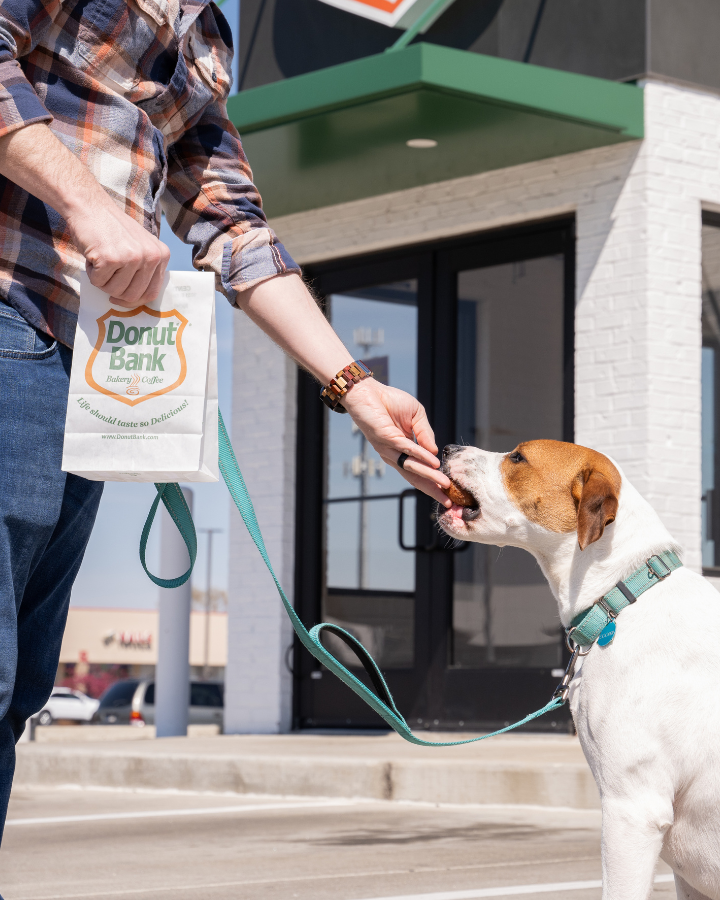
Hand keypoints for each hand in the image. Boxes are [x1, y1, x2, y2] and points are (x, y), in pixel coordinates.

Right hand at [66, 202, 169, 307]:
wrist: (90, 206)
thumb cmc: (112, 229)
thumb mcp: (140, 246)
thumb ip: (145, 269)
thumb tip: (138, 300)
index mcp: (162, 255)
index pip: (152, 293)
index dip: (134, 300)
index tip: (121, 298)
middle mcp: (151, 257)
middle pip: (133, 296)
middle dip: (115, 292)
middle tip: (106, 276)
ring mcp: (132, 257)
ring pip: (115, 291)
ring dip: (102, 281)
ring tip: (101, 261)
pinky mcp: (111, 259)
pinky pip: (98, 282)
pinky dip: (91, 273)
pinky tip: (93, 255)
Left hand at [341, 379, 451, 506]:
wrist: (368, 391)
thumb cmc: (390, 401)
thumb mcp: (417, 416)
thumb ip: (426, 434)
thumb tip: (435, 452)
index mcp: (402, 450)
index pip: (418, 470)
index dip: (432, 481)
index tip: (447, 491)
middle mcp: (394, 454)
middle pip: (415, 476)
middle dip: (432, 489)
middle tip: (447, 501)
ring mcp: (389, 448)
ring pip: (412, 466)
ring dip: (429, 476)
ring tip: (444, 484)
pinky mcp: (385, 438)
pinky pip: (406, 449)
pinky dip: (420, 456)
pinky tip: (433, 462)